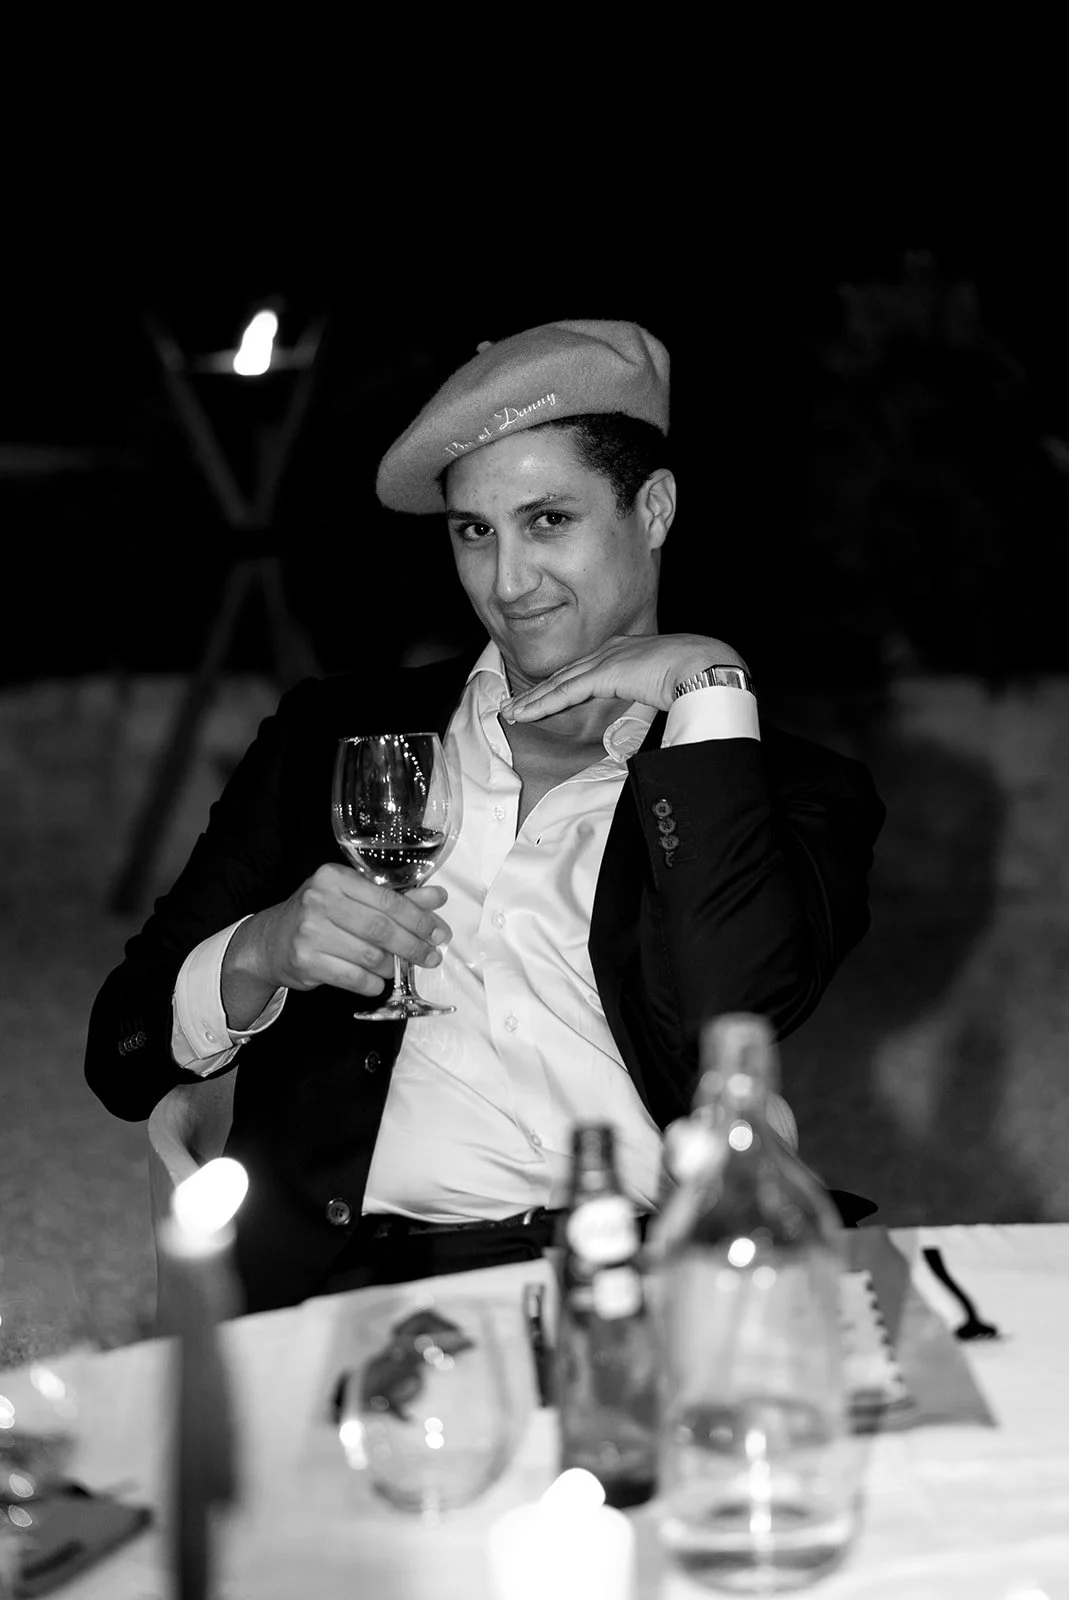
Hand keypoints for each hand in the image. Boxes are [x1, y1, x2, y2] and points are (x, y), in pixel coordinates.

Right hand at [223, 866, 451, 1020]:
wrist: (269, 941)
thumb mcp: (352, 898)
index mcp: (334, 877)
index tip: (440, 932)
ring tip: (397, 968)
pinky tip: (376, 981)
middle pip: (381, 928)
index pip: (388, 900)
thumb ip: (395, 898)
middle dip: (413, 945)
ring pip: (370, 956)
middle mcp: (320, 900)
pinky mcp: (306, 961)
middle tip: (432, 956)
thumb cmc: (318, 916)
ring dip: (391, 966)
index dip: (419, 918)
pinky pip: (353, 977)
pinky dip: (372, 983)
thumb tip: (437, 897)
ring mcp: (310, 932)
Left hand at [501, 634, 746, 721]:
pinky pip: (566, 692)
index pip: (582, 672)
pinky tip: (527, 712)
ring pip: (558, 684)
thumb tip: (647, 716)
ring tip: (511, 714)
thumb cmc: (694, 675)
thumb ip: (648, 696)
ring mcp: (605, 660)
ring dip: (532, 701)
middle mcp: (609, 651)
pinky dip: (543, 703)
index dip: (559, 687)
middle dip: (536, 693)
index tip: (542, 699)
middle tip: (513, 706)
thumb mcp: (663, 684)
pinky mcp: (604, 673)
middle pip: (564, 676)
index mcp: (623, 652)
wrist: (703, 664)